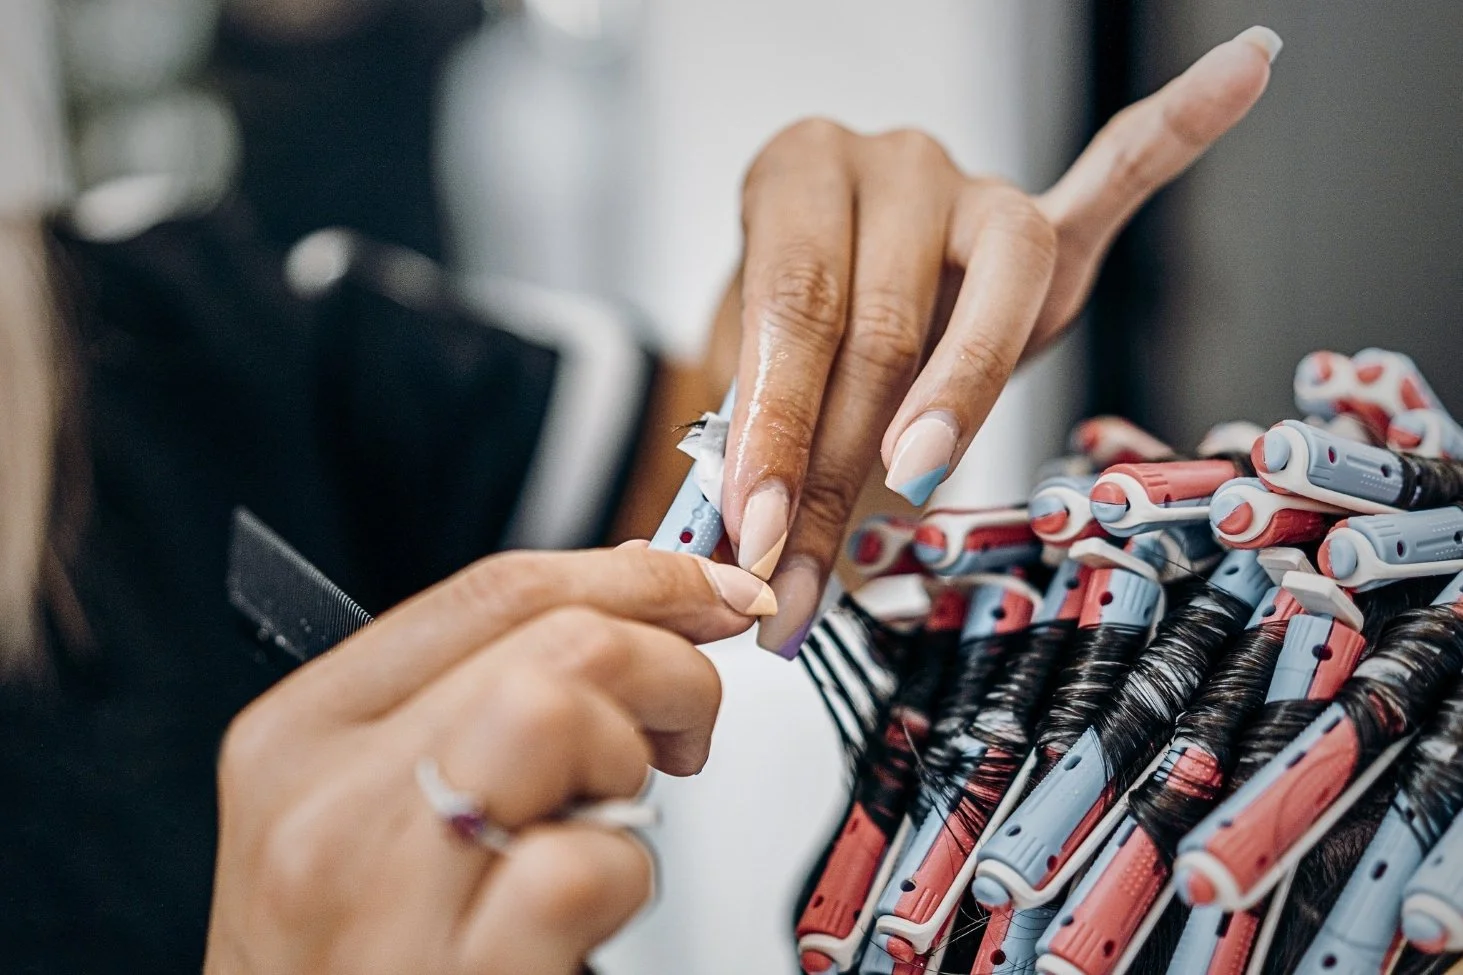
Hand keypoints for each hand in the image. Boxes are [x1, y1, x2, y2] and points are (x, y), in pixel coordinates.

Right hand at [203, 547, 772, 974]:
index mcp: (298, 737)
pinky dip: (625, 878)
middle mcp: (324, 808)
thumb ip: (471, 700)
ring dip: (627, 765)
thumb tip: (629, 598)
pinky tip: (591, 912)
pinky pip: (584, 864)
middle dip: (663, 666)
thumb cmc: (363, 956)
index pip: (492, 591)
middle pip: (550, 642)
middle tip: (681, 726)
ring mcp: (382, 899)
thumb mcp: (374, 807)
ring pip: (556, 715)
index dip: (633, 574)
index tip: (708, 589)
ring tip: (606, 820)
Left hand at [715, 27, 1281, 653]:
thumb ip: (768, 445)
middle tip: (805, 558)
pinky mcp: (1047, 223)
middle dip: (839, 458)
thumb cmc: (797, 337)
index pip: (791, 306)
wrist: (833, 299)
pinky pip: (1120, 171)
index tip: (759, 529)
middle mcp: (888, 165)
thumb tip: (763, 557)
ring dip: (953, 402)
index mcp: (794, 178)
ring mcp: (973, 187)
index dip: (777, 426)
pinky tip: (1242, 74)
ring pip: (990, 293)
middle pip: (882, 316)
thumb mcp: (755, 377)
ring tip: (917, 469)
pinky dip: (1177, 131)